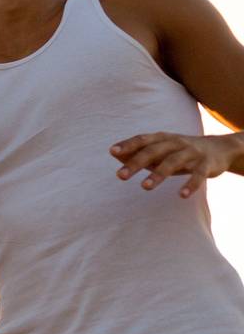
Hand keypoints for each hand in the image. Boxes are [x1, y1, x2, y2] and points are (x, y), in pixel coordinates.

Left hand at [111, 132, 236, 196]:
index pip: (142, 139)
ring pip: (173, 162)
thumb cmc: (181, 151)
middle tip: (120, 176)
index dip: (128, 144)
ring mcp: (192, 153)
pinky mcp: (207, 164)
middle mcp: (176, 143)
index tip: (112, 151)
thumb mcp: (161, 149)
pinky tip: (182, 195)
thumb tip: (113, 153)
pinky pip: (199, 174)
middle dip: (136, 163)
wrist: (220, 148)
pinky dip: (191, 184)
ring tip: (144, 187)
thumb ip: (139, 152)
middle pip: (154, 151)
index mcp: (163, 138)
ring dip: (159, 174)